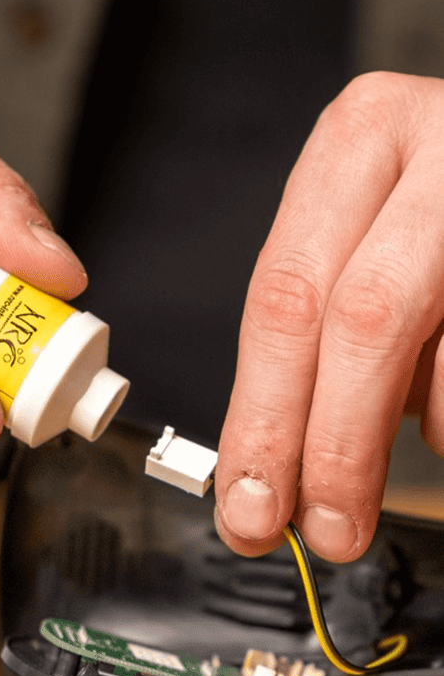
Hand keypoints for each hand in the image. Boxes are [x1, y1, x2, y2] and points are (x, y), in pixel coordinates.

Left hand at [216, 71, 443, 560]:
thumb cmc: (431, 221)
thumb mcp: (361, 245)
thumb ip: (314, 340)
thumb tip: (270, 471)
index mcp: (357, 144)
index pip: (283, 300)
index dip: (262, 419)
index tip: (250, 508)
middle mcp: (439, 148)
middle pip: (362, 319)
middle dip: (335, 446)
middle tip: (326, 531)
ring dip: (418, 431)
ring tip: (405, 458)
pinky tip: (443, 418)